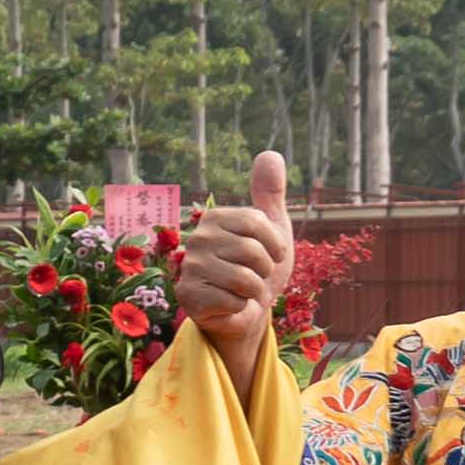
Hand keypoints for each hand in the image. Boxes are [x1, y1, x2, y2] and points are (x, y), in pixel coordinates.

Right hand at [174, 150, 294, 360]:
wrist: (244, 310)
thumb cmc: (258, 268)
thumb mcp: (271, 228)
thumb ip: (269, 193)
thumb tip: (270, 154)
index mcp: (216, 218)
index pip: (258, 224)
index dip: (276, 245)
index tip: (272, 255)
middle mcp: (198, 237)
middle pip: (254, 252)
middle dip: (265, 271)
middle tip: (254, 276)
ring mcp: (190, 266)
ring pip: (246, 279)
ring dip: (255, 291)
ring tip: (244, 291)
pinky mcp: (188, 295)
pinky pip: (234, 300)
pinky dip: (241, 307)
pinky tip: (229, 304)